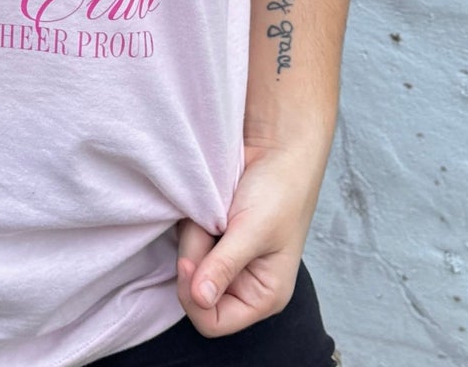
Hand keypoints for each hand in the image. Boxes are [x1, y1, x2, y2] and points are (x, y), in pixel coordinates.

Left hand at [174, 140, 323, 336]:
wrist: (277, 145)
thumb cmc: (279, 189)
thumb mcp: (253, 230)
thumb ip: (224, 265)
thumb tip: (199, 298)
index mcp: (262, 295)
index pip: (213, 322)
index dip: (194, 296)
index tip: (187, 259)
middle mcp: (243, 283)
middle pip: (196, 291)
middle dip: (194, 256)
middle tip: (210, 224)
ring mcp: (226, 258)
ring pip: (188, 262)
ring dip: (193, 234)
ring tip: (215, 209)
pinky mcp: (214, 235)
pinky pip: (187, 239)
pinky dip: (191, 223)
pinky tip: (207, 205)